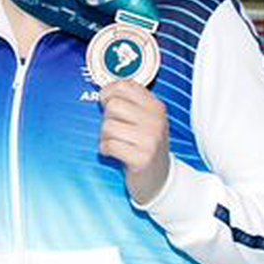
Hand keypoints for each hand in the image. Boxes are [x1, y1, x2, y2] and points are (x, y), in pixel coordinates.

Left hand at [97, 79, 170, 203]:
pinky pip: (109, 145)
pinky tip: (114, 153)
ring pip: (107, 126)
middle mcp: (156, 120)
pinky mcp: (141, 158)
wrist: (159, 178)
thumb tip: (105, 90)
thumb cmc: (145, 145)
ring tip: (116, 143)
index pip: (124, 86)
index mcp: (156, 107)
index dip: (108, 93)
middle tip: (115, 129)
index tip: (107, 102)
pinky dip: (105, 150)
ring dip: (105, 136)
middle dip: (106, 118)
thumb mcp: (146, 119)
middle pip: (113, 105)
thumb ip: (130, 103)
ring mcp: (150, 139)